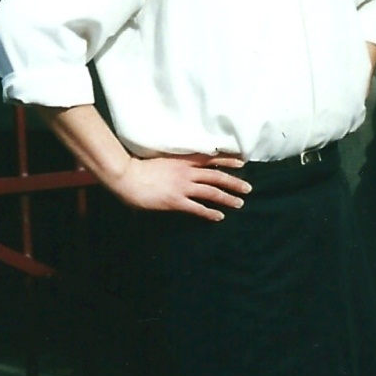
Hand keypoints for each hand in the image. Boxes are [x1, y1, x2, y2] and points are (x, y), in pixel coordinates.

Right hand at [103, 153, 250, 221]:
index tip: (242, 162)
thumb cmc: (140, 168)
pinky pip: (197, 208)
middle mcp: (187, 172)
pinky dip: (210, 212)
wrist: (127, 176)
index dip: (228, 160)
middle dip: (234, 182)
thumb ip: (176, 165)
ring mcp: (183, 187)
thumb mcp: (163, 161)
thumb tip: (182, 168)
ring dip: (227, 198)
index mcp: (184, 160)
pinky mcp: (176, 201)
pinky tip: (219, 217)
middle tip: (248, 188)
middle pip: (217, 176)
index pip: (212, 158)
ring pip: (212, 192)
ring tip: (240, 203)